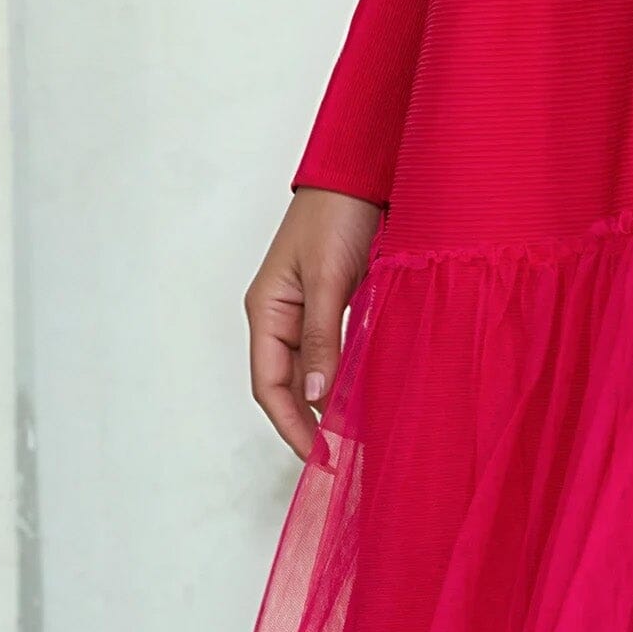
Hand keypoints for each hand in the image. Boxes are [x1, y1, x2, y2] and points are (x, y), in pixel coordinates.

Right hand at [246, 188, 383, 460]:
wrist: (361, 171)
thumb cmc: (337, 213)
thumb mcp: (330, 278)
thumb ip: (323, 338)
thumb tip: (314, 396)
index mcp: (266, 311)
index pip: (269, 386)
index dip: (292, 426)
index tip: (319, 457)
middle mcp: (280, 316)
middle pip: (287, 386)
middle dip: (309, 424)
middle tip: (339, 459)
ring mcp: (306, 311)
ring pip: (312, 373)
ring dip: (329, 405)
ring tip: (354, 438)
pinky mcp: (335, 304)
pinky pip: (334, 352)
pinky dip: (347, 377)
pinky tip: (366, 395)